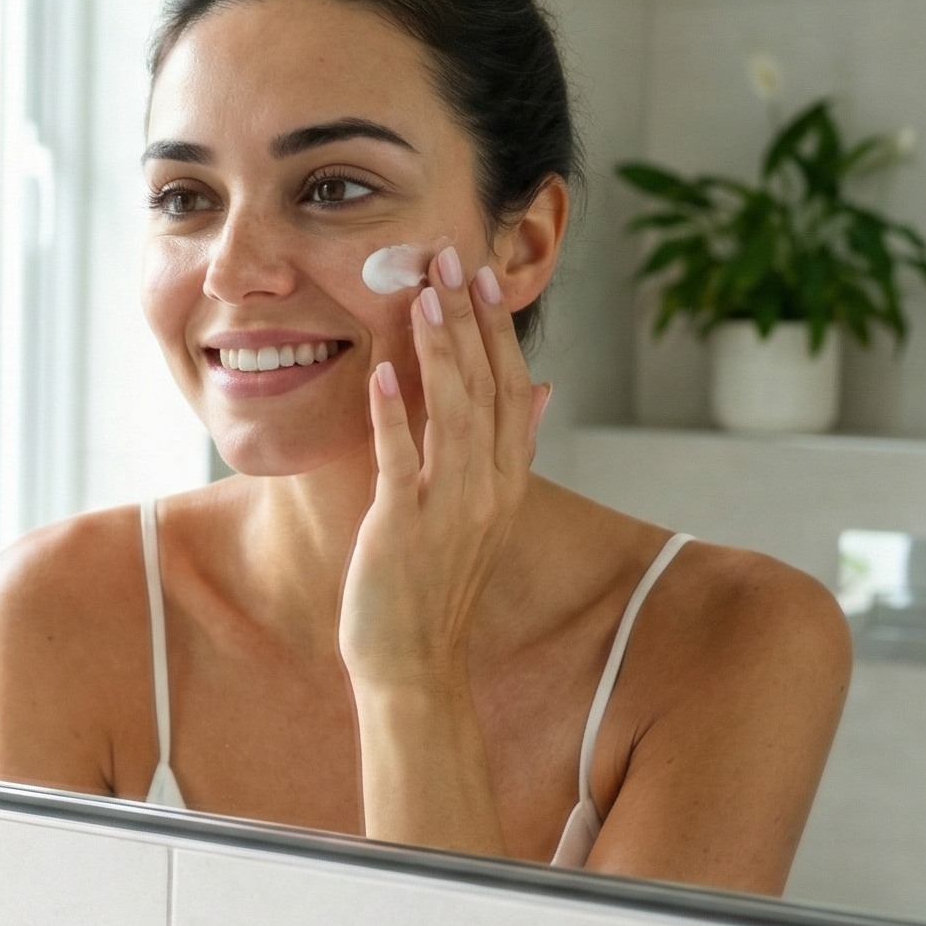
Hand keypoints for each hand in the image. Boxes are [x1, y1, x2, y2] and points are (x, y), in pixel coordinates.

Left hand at [340, 243, 548, 697]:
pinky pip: (401, 461)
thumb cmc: (435, 589)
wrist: (413, 666)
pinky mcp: (403, 529)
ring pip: (452, 414)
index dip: (498, 332)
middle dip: (469, 320)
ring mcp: (449, 510)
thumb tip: (542, 390)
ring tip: (424, 296)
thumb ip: (508, 450)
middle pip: (487, 389)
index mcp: (506, 484)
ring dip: (438, 350)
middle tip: (451, 259)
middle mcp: (487, 492)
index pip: (513, 390)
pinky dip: (393, 414)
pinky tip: (383, 371)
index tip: (483, 279)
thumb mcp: (482, 516)